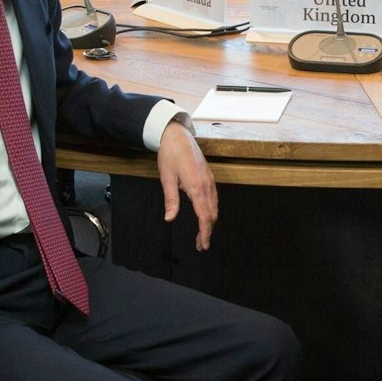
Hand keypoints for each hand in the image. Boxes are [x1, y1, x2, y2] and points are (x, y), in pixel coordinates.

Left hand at [157, 117, 217, 250]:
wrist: (177, 135)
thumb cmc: (170, 155)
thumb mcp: (166, 178)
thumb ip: (171, 200)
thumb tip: (170, 218)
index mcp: (196, 187)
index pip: (205, 216)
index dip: (205, 233)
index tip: (202, 245)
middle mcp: (206, 185)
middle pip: (212, 214)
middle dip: (207, 231)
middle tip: (200, 244)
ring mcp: (209, 180)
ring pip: (214, 206)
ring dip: (210, 221)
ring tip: (202, 233)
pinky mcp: (208, 176)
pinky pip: (213, 198)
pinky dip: (211, 210)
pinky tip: (204, 214)